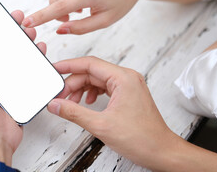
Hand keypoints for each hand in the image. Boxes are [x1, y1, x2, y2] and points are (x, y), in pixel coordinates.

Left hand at [0, 10, 46, 166]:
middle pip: (1, 44)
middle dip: (10, 29)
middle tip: (19, 18)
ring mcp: (4, 79)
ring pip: (16, 54)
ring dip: (24, 40)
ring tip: (31, 33)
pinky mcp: (18, 87)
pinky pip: (28, 68)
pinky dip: (35, 57)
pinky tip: (40, 50)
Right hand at [22, 0, 151, 34]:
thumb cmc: (119, 1)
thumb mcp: (103, 21)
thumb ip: (80, 28)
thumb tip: (60, 30)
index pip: (58, 8)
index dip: (41, 17)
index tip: (27, 22)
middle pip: (54, 0)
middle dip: (57, 12)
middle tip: (71, 18)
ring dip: (63, 2)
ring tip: (80, 5)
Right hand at [47, 57, 216, 170]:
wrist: (161, 152)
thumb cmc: (142, 138)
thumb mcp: (101, 125)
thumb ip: (74, 112)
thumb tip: (56, 104)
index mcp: (123, 78)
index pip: (90, 64)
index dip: (69, 65)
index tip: (55, 69)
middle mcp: (127, 78)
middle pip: (91, 72)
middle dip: (73, 83)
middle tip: (60, 96)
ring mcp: (128, 86)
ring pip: (97, 80)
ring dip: (81, 89)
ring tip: (71, 102)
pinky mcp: (128, 94)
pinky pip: (104, 87)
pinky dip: (91, 93)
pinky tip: (86, 103)